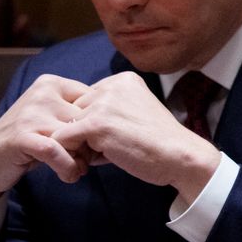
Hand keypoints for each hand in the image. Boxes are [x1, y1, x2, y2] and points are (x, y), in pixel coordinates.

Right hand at [0, 74, 93, 207]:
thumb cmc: (28, 142)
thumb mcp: (54, 121)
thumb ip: (81, 117)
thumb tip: (118, 124)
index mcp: (52, 84)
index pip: (94, 101)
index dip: (101, 125)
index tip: (101, 144)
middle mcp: (42, 93)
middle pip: (87, 119)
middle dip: (93, 144)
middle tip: (92, 161)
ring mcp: (31, 113)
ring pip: (75, 136)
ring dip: (83, 159)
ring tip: (80, 169)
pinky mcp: (22, 135)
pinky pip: (58, 151)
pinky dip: (69, 167)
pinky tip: (70, 176)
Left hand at [48, 72, 221, 204]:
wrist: (179, 156)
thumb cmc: (159, 142)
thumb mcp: (134, 112)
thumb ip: (109, 110)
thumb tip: (73, 123)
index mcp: (123, 80)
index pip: (87, 100)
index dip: (94, 122)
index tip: (116, 135)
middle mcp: (112, 86)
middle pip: (74, 111)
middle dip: (84, 132)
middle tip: (109, 147)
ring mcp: (103, 104)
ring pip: (65, 125)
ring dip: (80, 144)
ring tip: (105, 153)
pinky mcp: (95, 124)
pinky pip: (61, 139)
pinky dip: (72, 154)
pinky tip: (95, 161)